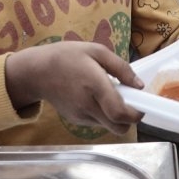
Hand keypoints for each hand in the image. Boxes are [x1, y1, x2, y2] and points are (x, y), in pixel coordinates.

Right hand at [5, 42, 144, 134]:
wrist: (36, 72)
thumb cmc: (67, 56)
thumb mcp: (96, 51)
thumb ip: (121, 68)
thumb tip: (139, 85)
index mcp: (94, 85)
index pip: (119, 112)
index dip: (136, 114)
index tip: (142, 104)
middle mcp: (87, 105)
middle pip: (118, 127)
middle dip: (130, 119)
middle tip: (131, 102)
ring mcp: (80, 116)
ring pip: (109, 126)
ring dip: (116, 116)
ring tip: (110, 95)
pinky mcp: (75, 120)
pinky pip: (98, 123)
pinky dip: (104, 115)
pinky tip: (97, 98)